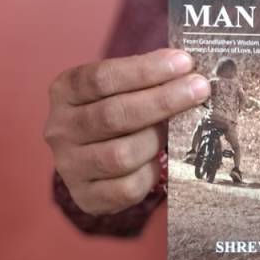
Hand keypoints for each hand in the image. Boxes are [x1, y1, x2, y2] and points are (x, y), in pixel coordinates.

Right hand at [44, 49, 208, 214]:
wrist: (92, 158)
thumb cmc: (116, 112)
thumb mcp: (120, 87)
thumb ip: (146, 78)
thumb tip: (189, 70)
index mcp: (64, 91)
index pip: (101, 78)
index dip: (146, 70)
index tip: (183, 63)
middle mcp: (60, 128)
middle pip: (114, 115)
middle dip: (163, 101)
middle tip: (199, 89)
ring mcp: (70, 165)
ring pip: (121, 155)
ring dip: (156, 139)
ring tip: (175, 129)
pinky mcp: (87, 196)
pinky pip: (127, 188)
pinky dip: (150, 173)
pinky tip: (159, 160)